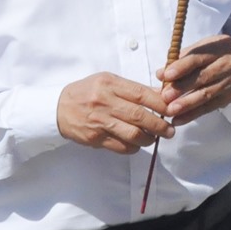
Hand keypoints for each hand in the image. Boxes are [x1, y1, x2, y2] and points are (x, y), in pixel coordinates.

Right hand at [57, 73, 172, 152]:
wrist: (57, 108)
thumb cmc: (88, 91)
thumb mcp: (108, 81)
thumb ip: (133, 88)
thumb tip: (160, 94)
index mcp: (110, 85)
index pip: (141, 94)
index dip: (161, 103)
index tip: (173, 108)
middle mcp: (105, 103)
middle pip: (139, 116)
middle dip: (159, 125)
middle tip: (170, 130)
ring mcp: (99, 122)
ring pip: (131, 134)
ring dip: (148, 139)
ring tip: (155, 138)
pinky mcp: (94, 138)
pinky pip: (119, 146)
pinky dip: (132, 147)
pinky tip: (137, 145)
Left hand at [159, 34, 230, 126]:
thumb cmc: (209, 57)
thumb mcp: (197, 52)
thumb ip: (179, 61)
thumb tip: (160, 74)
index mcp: (220, 45)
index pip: (199, 56)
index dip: (182, 66)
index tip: (166, 76)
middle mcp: (230, 61)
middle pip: (204, 76)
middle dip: (182, 87)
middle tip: (165, 97)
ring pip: (207, 93)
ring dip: (187, 103)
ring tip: (171, 110)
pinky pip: (209, 107)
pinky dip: (192, 114)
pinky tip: (178, 120)